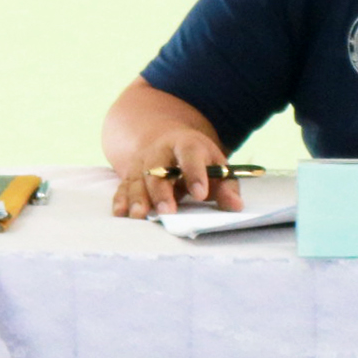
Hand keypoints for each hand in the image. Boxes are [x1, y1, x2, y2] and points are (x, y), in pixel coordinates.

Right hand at [110, 124, 242, 219]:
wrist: (169, 142)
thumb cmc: (199, 160)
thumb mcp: (217, 166)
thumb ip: (226, 187)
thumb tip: (236, 206)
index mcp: (187, 144)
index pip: (190, 154)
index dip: (195, 173)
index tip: (201, 194)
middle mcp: (161, 151)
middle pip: (158, 168)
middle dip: (163, 191)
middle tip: (168, 211)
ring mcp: (143, 162)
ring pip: (138, 178)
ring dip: (138, 197)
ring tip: (140, 215)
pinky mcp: (131, 175)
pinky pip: (123, 186)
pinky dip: (121, 200)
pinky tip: (121, 213)